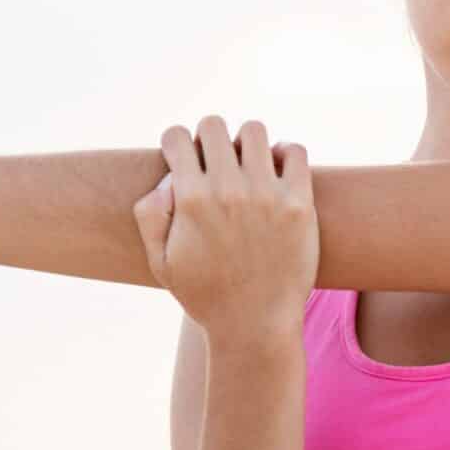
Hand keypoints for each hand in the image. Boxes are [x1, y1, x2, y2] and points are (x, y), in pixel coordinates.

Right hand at [132, 115, 317, 348]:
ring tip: (247, 165)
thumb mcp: (160, 262)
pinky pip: (295, 151)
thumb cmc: (205, 295)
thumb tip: (167, 180)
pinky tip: (277, 171)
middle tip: (214, 163)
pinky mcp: (299, 203)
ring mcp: (266, 194)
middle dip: (208, 138)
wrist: (255, 325)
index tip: (184, 159)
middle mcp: (227, 189)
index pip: (177, 136)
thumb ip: (150, 215)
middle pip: (213, 125)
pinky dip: (285, 153)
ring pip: (253, 130)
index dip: (176, 144)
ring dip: (246, 142)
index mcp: (190, 200)